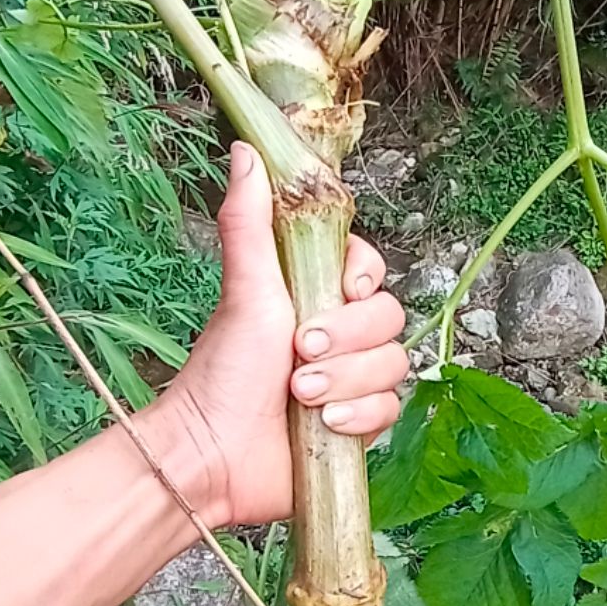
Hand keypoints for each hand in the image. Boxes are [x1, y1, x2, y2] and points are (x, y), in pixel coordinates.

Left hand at [142, 140, 407, 526]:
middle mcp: (337, 335)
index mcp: (313, 294)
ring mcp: (350, 381)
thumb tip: (246, 151)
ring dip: (348, 380)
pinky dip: (360, 416)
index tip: (339, 291)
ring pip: (393, 365)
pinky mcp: (358, 425)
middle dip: (347, 339)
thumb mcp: (245, 288)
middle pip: (391, 317)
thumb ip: (250, 221)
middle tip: (299, 353)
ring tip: (300, 394)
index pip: (370, 269)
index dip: (362, 281)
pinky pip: (391, 409)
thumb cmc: (222, 371)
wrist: (213, 454)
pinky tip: (324, 423)